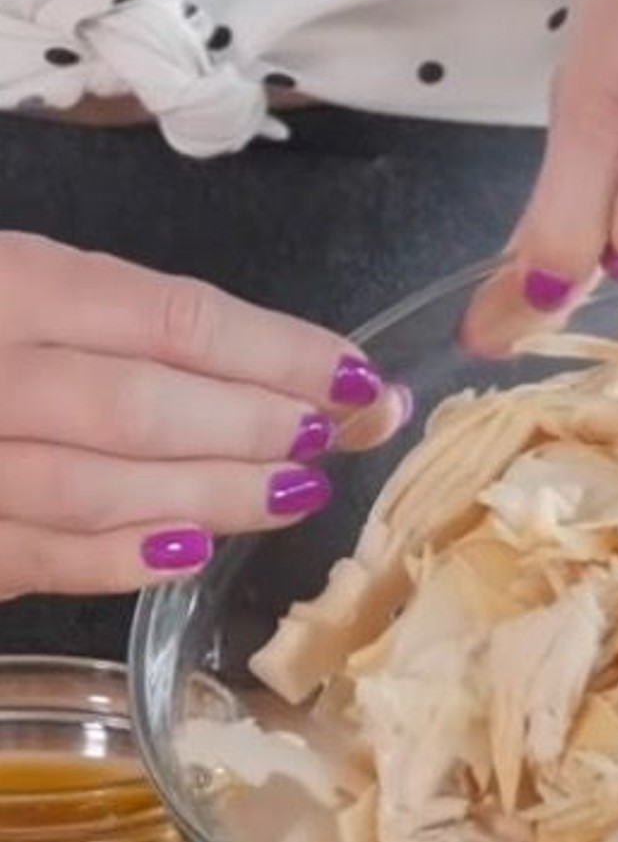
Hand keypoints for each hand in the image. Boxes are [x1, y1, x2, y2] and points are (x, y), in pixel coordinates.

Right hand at [0, 233, 406, 598]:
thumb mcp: (37, 293)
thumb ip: (151, 329)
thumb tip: (314, 374)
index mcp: (8, 282)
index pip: (172, 319)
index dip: (280, 354)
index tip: (359, 379)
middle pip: (138, 406)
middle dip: (254, 427)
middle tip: (336, 438)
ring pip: (93, 487)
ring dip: (211, 495)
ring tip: (294, 491)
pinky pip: (37, 557)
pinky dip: (119, 559)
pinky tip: (192, 552)